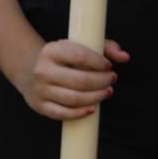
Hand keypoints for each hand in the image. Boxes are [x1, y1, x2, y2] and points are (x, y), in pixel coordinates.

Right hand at [14, 37, 129, 119]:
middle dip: (101, 82)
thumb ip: (106, 47)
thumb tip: (125, 57)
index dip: (99, 63)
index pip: (80, 56)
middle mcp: (43, 70)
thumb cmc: (64, 58)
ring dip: (95, 97)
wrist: (32, 70)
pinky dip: (79, 113)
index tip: (110, 67)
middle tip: (112, 80)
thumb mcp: (80, 45)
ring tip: (107, 92)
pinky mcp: (40, 105)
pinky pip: (62, 113)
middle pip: (79, 80)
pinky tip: (93, 109)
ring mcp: (40, 89)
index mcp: (52, 50)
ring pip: (73, 98)